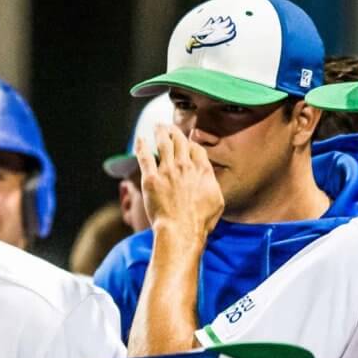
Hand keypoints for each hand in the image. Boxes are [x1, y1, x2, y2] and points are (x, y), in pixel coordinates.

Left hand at [137, 123, 223, 239]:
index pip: (196, 149)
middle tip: (169, 127)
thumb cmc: (200, 222)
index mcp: (202, 171)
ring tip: (158, 126)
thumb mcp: (217, 202)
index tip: (186, 142)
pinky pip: (145, 157)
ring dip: (160, 132)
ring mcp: (167, 171)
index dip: (190, 143)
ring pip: (164, 144)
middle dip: (174, 131)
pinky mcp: (151, 179)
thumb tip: (208, 177)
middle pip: (180, 141)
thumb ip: (212, 184)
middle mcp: (185, 166)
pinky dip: (141, 146)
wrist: (181, 231)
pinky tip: (139, 138)